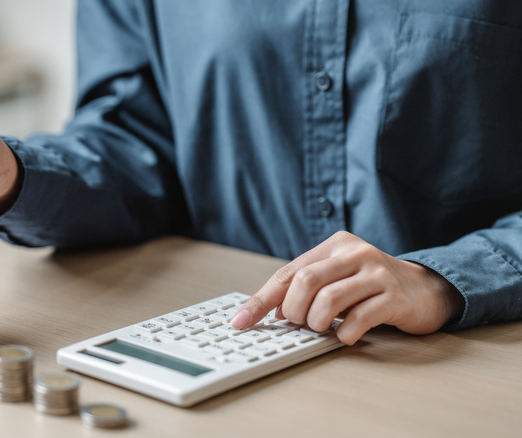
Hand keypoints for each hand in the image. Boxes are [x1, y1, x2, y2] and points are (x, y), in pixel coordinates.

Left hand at [230, 231, 463, 344]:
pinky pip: (359, 318)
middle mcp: (354, 253)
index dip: (261, 300)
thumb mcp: (338, 279)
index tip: (241, 321)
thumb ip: (306, 289)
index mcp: (334, 246)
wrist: (427, 289)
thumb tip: (269, 313)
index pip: (288, 273)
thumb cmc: (372, 286)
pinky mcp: (395, 296)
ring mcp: (376, 272)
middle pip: (305, 282)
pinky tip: (345, 336)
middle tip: (299, 324)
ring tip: (322, 329)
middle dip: (293, 311)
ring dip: (317, 322)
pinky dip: (344, 333)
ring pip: (328, 299)